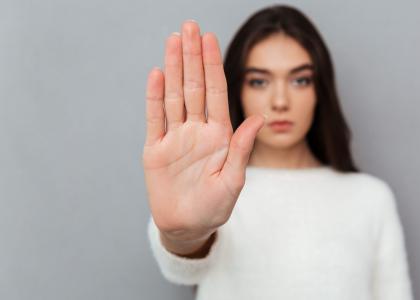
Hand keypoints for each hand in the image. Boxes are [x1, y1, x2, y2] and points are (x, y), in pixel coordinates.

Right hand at [143, 20, 264, 241]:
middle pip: (194, 86)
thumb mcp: (233, 181)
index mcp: (220, 135)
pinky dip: (154, 96)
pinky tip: (157, 74)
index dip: (213, 65)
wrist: (187, 226)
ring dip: (174, 67)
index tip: (210, 39)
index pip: (216, 92)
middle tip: (189, 26)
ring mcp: (175, 137)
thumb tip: (257, 118)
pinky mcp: (155, 149)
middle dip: (193, 56)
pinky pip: (155, 118)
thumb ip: (241, 149)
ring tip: (174, 40)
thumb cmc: (214, 207)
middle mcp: (197, 130)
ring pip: (175, 95)